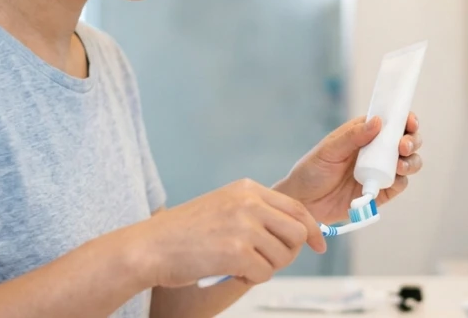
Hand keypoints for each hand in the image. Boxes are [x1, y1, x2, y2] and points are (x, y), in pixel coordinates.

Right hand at [132, 179, 325, 287]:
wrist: (149, 247)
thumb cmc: (182, 233)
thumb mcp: (223, 208)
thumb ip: (256, 214)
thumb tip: (294, 234)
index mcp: (247, 189)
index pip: (296, 207)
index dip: (311, 229)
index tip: (318, 244)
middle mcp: (249, 202)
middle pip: (296, 232)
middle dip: (287, 253)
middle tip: (266, 262)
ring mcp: (243, 226)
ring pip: (281, 256)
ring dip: (264, 268)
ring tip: (237, 264)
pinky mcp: (236, 251)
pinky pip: (264, 273)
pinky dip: (250, 279)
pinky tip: (230, 272)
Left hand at [274, 113, 422, 223]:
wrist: (303, 203)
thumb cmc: (311, 171)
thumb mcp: (329, 150)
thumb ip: (353, 136)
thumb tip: (378, 121)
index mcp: (363, 134)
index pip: (390, 122)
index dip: (405, 119)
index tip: (410, 121)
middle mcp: (376, 151)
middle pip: (405, 141)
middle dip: (412, 141)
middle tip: (404, 146)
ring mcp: (379, 171)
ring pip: (408, 163)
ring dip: (411, 161)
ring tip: (401, 165)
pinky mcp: (380, 192)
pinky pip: (399, 184)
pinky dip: (402, 181)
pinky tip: (396, 179)